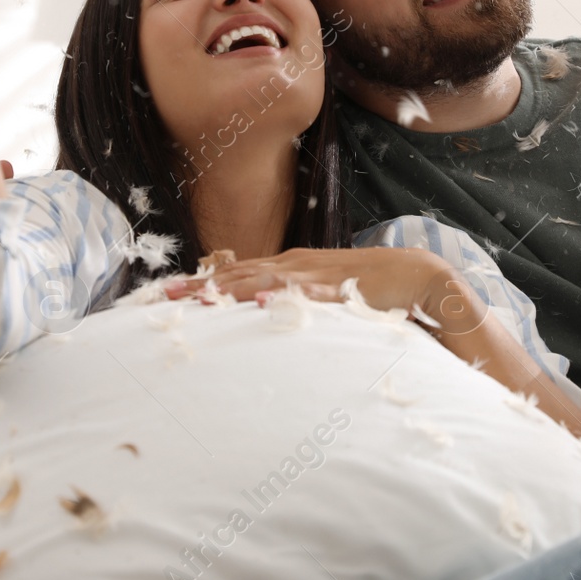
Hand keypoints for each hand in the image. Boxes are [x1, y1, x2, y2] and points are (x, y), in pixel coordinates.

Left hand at [163, 246, 488, 335]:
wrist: (418, 275)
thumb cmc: (366, 288)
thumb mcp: (320, 293)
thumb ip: (290, 299)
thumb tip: (259, 313)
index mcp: (287, 267)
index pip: (233, 273)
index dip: (199, 283)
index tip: (165, 295)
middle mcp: (294, 266)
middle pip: (238, 274)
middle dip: (200, 287)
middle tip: (162, 300)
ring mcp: (315, 276)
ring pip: (264, 280)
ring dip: (229, 290)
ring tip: (198, 301)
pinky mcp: (339, 288)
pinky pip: (306, 295)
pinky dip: (281, 297)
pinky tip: (260, 302)